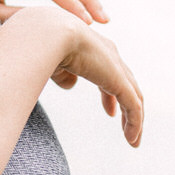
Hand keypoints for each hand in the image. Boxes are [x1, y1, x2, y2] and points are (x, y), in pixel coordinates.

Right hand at [48, 13, 143, 146]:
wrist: (46, 33)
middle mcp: (109, 54)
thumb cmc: (39, 44)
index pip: (110, 73)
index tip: (111, 112)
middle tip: (127, 126)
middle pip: (127, 84)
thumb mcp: (49, 62)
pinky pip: (133, 106)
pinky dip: (135, 123)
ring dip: (135, 120)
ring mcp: (116, 67)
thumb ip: (61, 73)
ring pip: (134, 97)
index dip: (110, 94)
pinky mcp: (119, 80)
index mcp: (93, 47)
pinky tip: (132, 140)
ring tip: (133, 140)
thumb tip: (71, 85)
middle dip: (127, 106)